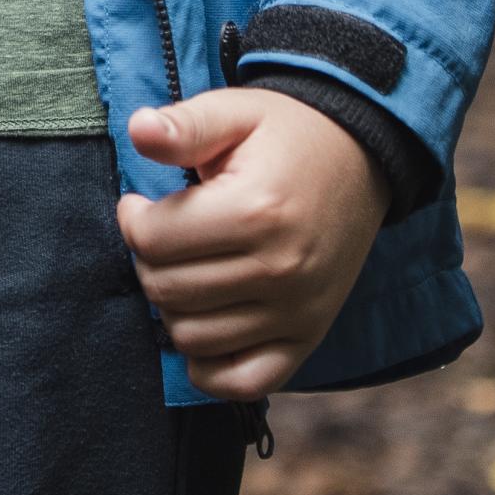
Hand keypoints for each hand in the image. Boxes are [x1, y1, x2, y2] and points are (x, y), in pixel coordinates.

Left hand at [116, 87, 391, 399]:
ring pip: (192, 337)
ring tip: (185, 268)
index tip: (143, 203)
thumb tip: (138, 131)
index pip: (152, 240)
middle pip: (166, 290)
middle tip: (164, 234)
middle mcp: (280, 271)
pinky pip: (244, 382)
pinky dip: (210, 367)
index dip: (132, 218)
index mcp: (256, 212)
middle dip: (147, 260)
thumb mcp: (234, 111)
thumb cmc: (285, 134)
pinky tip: (201, 324)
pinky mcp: (309, 337)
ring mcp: (298, 311)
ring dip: (171, 306)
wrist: (362, 159)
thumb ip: (184, 124)